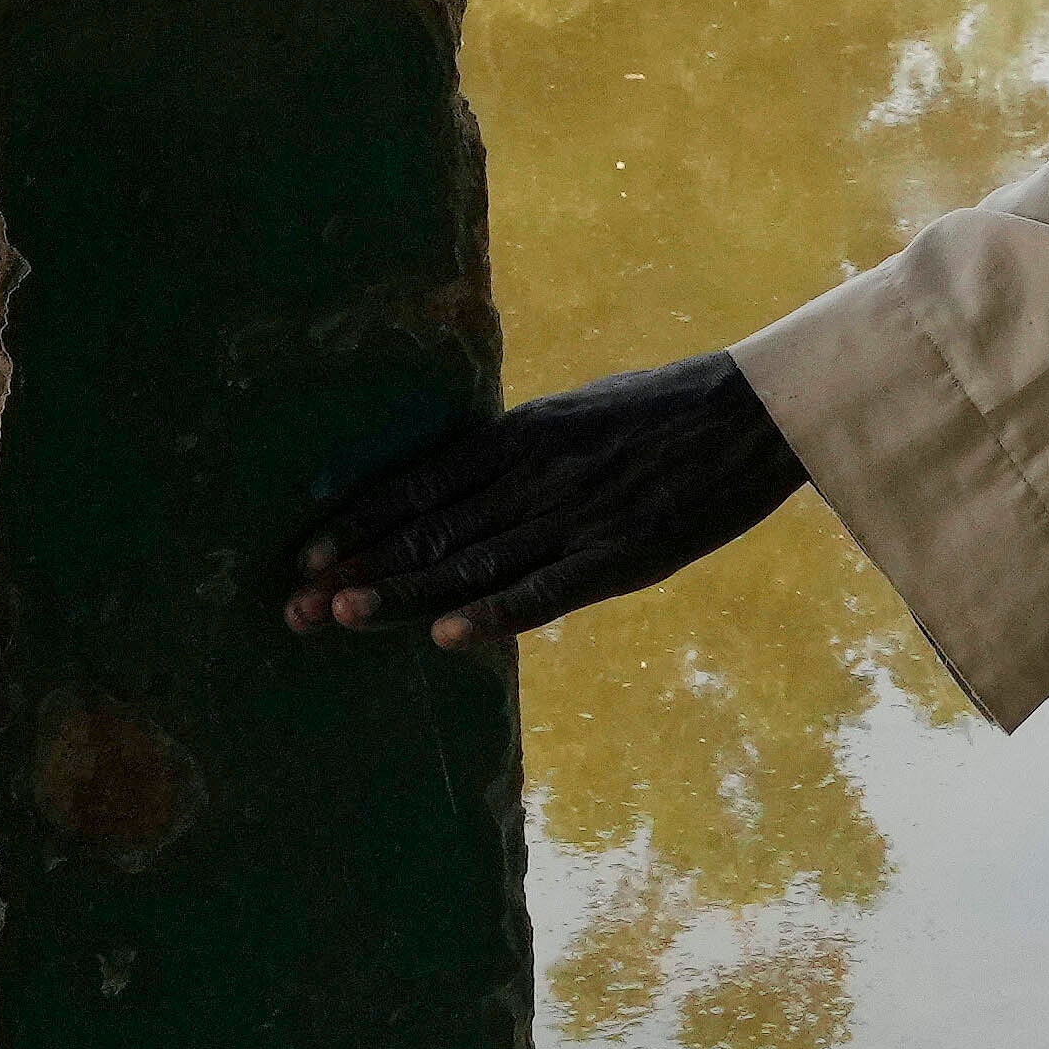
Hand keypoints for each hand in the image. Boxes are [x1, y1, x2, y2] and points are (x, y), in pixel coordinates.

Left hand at [275, 355, 804, 646]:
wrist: (754, 412)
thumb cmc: (665, 411)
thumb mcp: (576, 413)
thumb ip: (518, 450)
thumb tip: (458, 482)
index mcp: (521, 436)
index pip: (420, 482)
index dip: (359, 519)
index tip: (306, 551)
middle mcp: (535, 476)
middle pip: (430, 530)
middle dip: (358, 567)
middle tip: (294, 605)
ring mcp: (576, 519)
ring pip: (472, 564)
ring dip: (402, 593)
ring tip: (340, 616)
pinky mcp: (621, 557)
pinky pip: (548, 591)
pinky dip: (496, 614)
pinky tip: (448, 637)